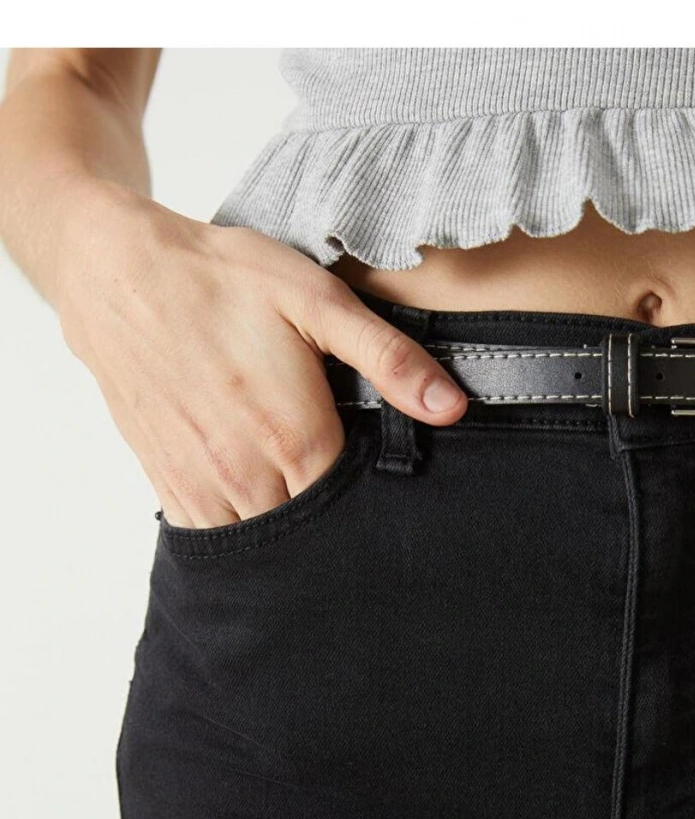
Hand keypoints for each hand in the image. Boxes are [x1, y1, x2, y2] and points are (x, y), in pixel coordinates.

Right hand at [54, 181, 467, 527]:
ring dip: (288, 540)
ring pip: (260, 544)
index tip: (391, 497)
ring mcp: (202, 486)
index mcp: (295, 440)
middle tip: (358, 515)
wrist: (117, 273)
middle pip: (311, 535)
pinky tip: (259, 509)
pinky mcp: (168, 484)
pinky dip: (239, 533)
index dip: (376, 508)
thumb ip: (388, 359)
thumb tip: (453, 408)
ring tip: (311, 515)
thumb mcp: (317, 301)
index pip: (355, 511)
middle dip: (336, 530)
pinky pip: (211, 536)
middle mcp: (247, 476)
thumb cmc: (221, 278)